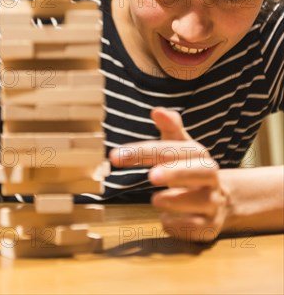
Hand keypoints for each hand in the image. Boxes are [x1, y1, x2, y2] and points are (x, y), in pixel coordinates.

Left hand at [109, 107, 229, 242]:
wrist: (222, 199)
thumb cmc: (190, 167)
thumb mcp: (181, 146)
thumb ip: (169, 128)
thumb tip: (157, 110)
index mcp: (199, 154)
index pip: (174, 148)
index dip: (146, 151)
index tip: (116, 155)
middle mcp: (210, 176)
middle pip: (200, 171)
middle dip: (176, 173)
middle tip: (150, 176)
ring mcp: (212, 201)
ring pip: (200, 201)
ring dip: (176, 201)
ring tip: (155, 200)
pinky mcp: (211, 226)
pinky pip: (197, 227)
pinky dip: (180, 226)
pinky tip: (165, 220)